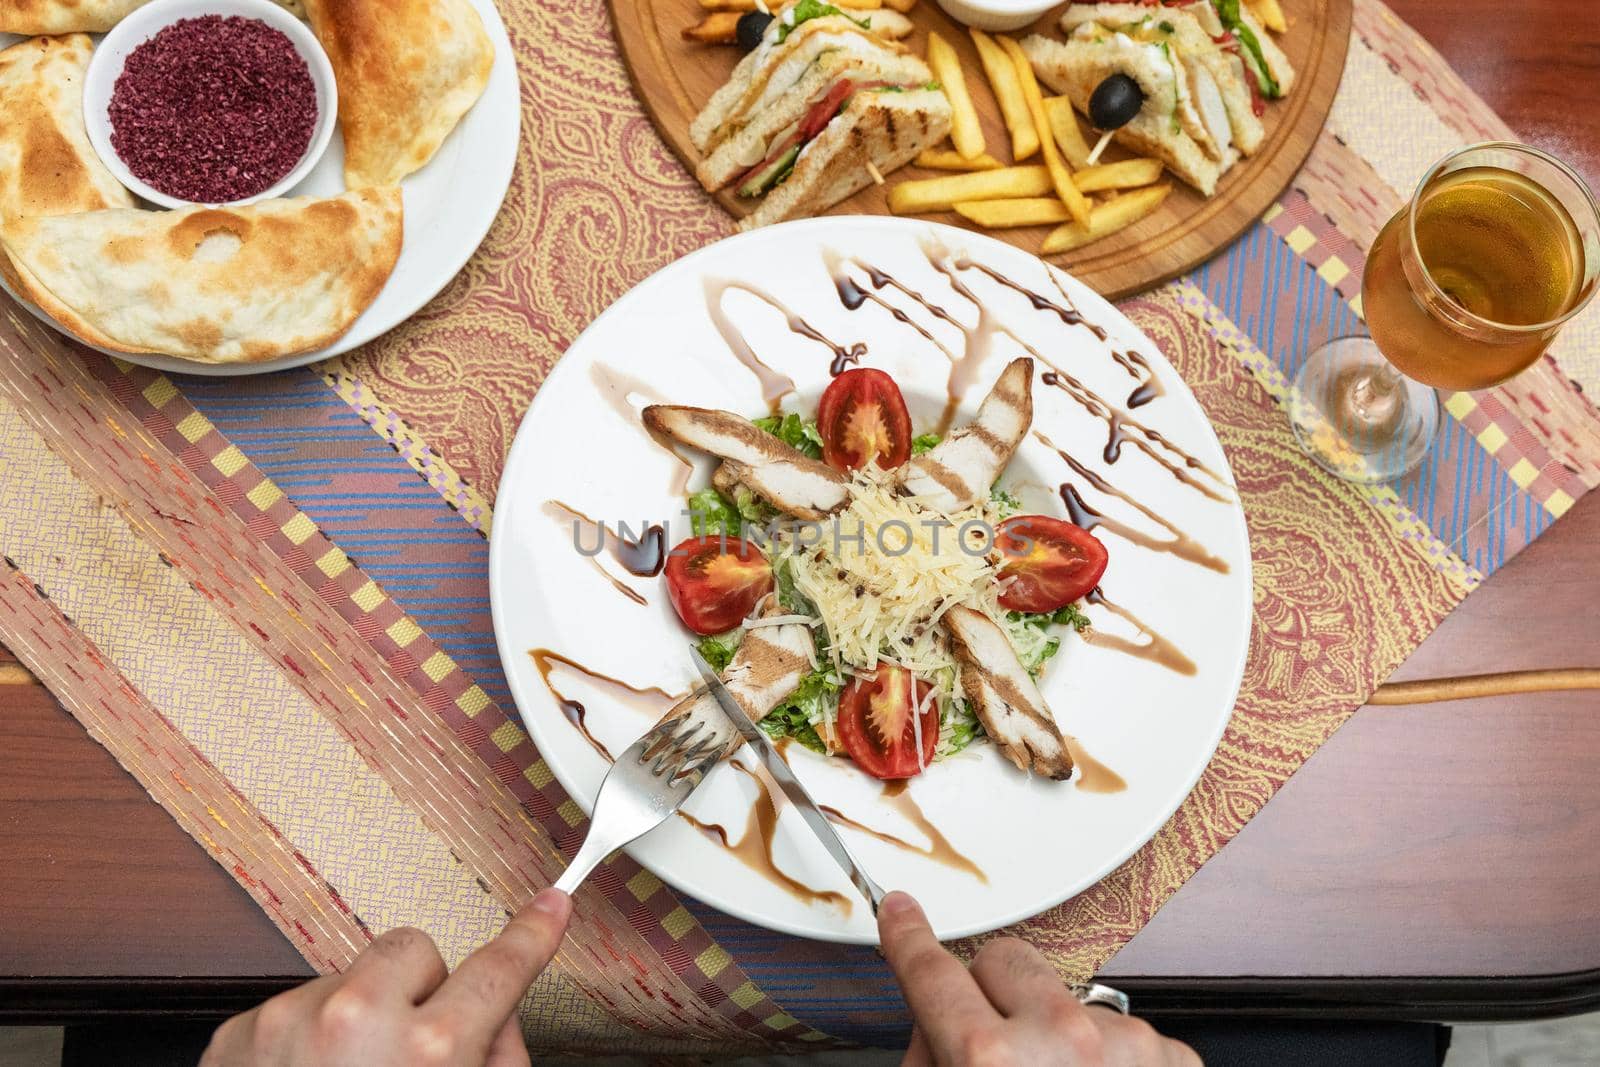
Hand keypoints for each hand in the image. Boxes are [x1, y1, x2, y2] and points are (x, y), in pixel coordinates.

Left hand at [201, 889, 571, 1066]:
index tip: (550, 908)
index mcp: (429, 1051)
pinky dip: (305, 1039)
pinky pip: (295, 1005)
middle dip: (420, 991)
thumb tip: (494, 1019)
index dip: (533, 935)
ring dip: (358, 1018)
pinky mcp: (239, 1034)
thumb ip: (495, 1061)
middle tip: (411, 1050)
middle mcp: (358, 1022)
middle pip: (416, 951)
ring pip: (350, 977)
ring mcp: (290, 1021)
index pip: (501, 967)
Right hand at [878, 891, 1197, 1065]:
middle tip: (989, 1043)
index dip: (908, 938)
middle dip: (989, 992)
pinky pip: (1122, 1030)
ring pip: (1067, 997)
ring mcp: (1124, 1045)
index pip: (931, 972)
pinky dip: (1109, 1058)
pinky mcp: (1171, 1058)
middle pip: (1004, 961)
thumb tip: (933, 1025)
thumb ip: (933, 1054)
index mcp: (990, 1059)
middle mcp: (1060, 1040)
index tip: (901, 910)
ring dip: (1054, 1032)